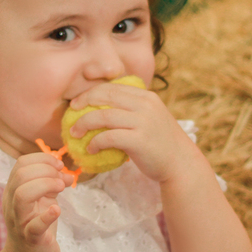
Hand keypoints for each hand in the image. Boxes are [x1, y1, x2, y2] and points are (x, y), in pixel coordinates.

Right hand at [2, 152, 70, 251]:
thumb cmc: (35, 226)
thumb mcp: (43, 201)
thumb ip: (52, 185)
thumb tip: (67, 173)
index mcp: (13, 191)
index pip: (20, 164)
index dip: (42, 159)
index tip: (59, 166)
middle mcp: (12, 203)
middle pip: (20, 176)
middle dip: (45, 170)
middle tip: (61, 180)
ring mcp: (19, 221)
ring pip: (22, 195)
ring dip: (45, 185)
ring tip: (61, 189)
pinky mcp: (30, 238)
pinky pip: (35, 226)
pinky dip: (47, 216)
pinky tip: (57, 210)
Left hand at [66, 81, 195, 183]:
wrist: (180, 164)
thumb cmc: (160, 143)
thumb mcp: (150, 118)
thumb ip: (132, 109)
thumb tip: (100, 108)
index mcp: (146, 96)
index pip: (112, 87)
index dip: (91, 93)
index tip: (77, 103)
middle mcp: (145, 105)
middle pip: (105, 96)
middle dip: (83, 103)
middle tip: (71, 114)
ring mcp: (143, 122)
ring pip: (103, 116)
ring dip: (84, 124)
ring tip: (75, 133)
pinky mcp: (139, 140)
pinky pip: (108, 137)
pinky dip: (95, 142)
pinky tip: (90, 149)